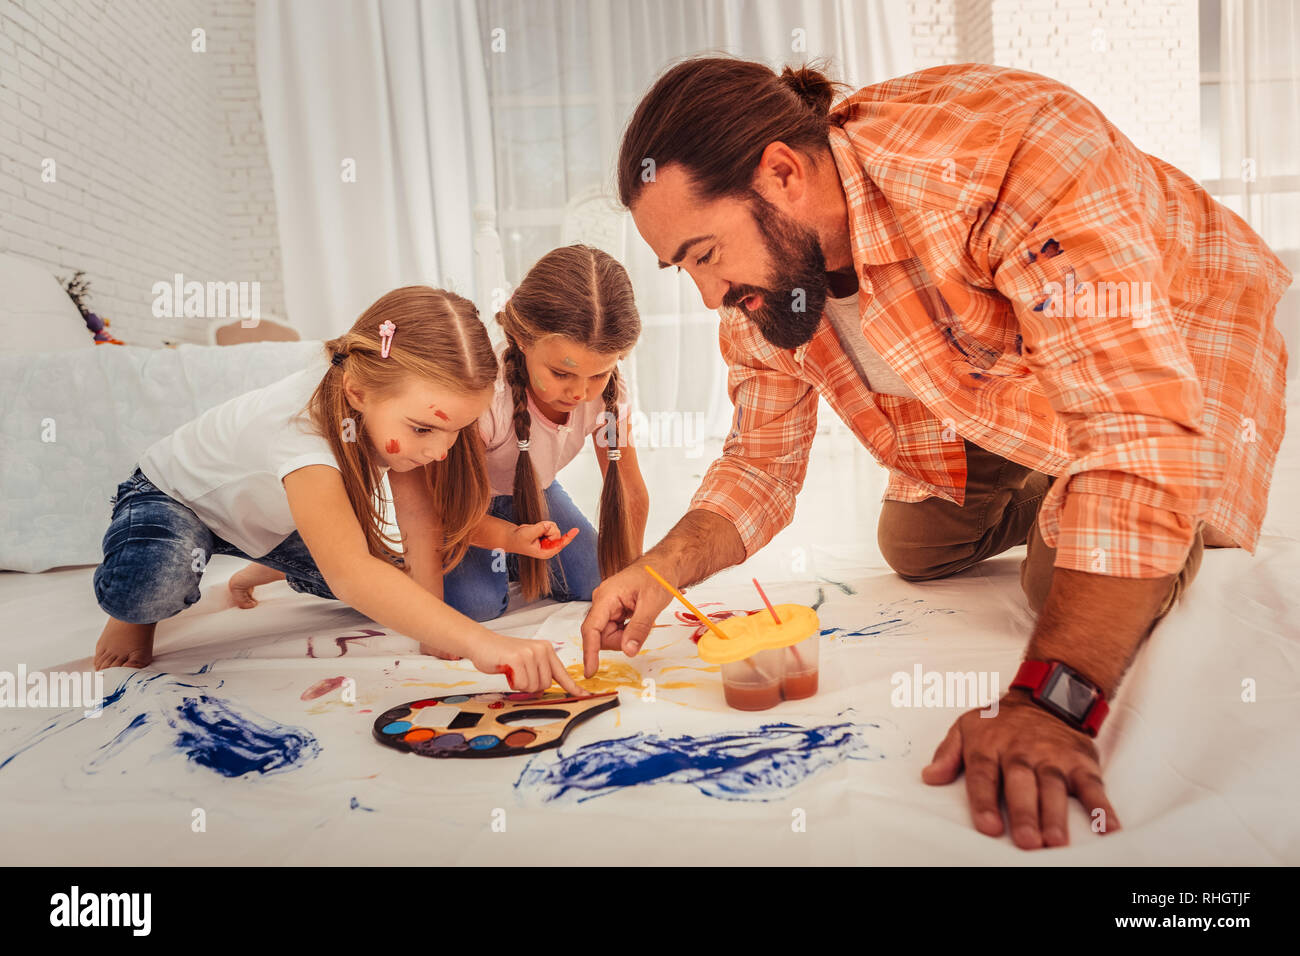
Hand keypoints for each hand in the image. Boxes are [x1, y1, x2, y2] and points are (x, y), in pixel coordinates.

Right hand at [468, 631, 587, 695]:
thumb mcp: (526, 661)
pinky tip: (507, 671)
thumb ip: (539, 673)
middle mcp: (541, 650)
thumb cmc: (502, 655)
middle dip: (531, 686)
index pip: (563, 673)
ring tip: (512, 671)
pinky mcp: (518, 659)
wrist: (481, 643)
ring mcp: (530, 653)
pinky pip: (522, 684)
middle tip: (518, 674)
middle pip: (546, 685)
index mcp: (546, 650)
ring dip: (520, 685)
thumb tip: (544, 691)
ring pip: (534, 686)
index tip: (585, 695)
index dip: (573, 687)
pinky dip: (513, 683)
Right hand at [510, 521, 578, 558]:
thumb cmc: (518, 539)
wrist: (513, 537)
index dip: (568, 537)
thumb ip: (539, 529)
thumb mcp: (527, 534)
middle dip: (547, 529)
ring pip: (554, 527)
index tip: (576, 530)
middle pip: (557, 533)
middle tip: (534, 532)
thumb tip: (549, 525)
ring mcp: (549, 540)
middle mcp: (549, 547)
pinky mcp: (548, 534)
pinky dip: (542, 524)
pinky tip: (535, 529)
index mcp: (546, 552)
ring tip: (533, 531)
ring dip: (544, 526)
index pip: (560, 544)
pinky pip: (550, 525)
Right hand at [579, 564, 672, 677]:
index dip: (590, 653)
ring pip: (608, 635)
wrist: (663, 565)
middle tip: (642, 626)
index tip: (590, 671)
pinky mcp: (612, 610)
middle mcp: (602, 602)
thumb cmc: (657, 576)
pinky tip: (638, 618)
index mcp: (606, 597)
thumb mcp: (652, 604)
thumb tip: (628, 651)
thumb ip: (639, 628)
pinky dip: (627, 631)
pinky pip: (615, 630)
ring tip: (642, 618)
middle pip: (601, 636)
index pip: (591, 629)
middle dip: (621, 640)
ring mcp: (606, 606)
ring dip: (626, 635)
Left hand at [922, 688, 1119, 848]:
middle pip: (1021, 784)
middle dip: (1025, 812)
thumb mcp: (967, 726)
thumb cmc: (1002, 721)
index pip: (984, 775)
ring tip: (1056, 840)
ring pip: (1054, 786)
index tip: (989, 826)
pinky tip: (1108, 827)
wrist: (1046, 695)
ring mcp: (1053, 757)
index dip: (985, 801)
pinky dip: (1101, 806)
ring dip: (1056, 814)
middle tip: (1027, 840)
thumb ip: (947, 752)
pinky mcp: (1081, 762)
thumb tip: (929, 776)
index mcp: (990, 746)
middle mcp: (1022, 752)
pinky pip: (1093, 785)